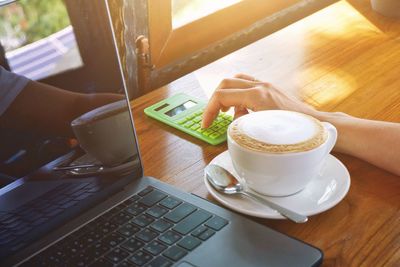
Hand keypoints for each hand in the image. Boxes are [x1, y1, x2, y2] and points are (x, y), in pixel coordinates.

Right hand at [201, 74, 316, 127]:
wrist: (318, 126)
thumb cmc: (295, 131)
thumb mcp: (262, 130)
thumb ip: (242, 122)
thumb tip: (235, 118)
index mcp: (257, 95)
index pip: (222, 96)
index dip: (209, 111)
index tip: (206, 124)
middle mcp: (261, 86)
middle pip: (225, 83)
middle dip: (214, 101)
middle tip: (212, 116)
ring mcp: (266, 85)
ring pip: (236, 80)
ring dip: (225, 94)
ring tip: (225, 111)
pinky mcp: (271, 89)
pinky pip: (247, 83)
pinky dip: (237, 93)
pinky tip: (241, 107)